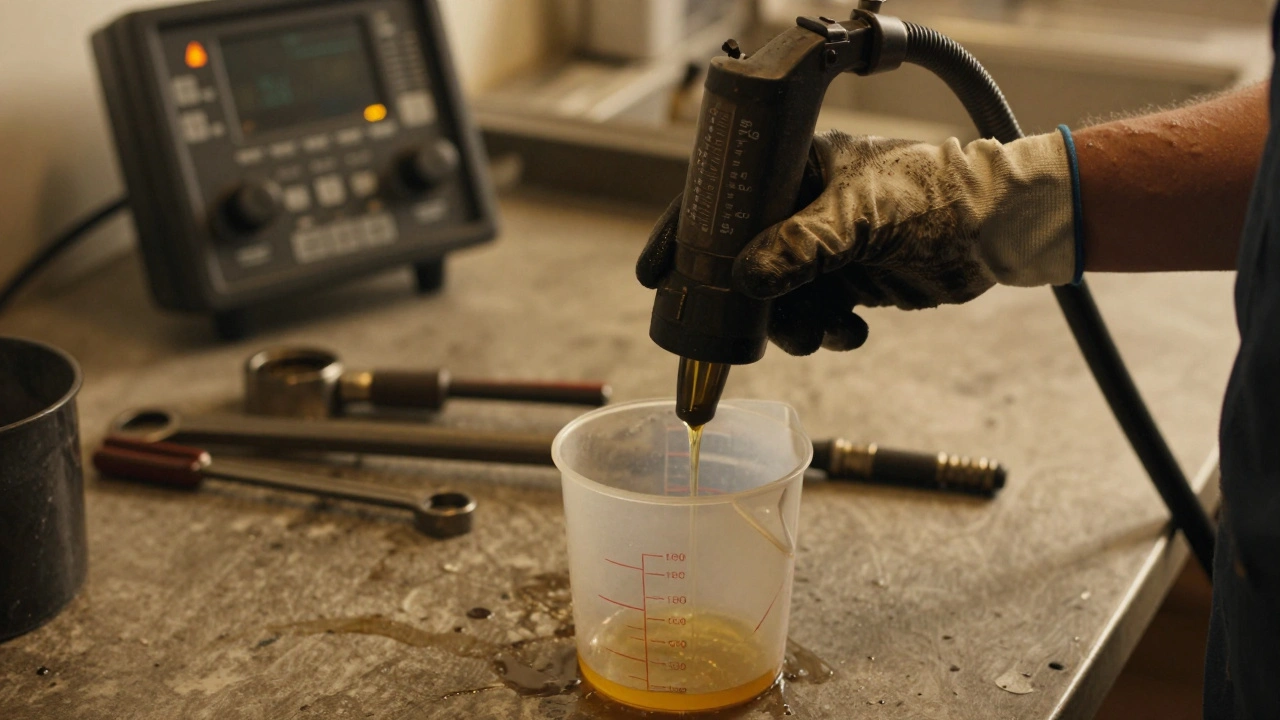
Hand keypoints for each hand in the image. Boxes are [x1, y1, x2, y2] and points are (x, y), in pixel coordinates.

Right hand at [638, 129, 1074, 354]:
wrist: (998, 228)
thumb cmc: (934, 196)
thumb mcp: (861, 216)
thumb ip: (804, 247)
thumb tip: (747, 282)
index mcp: (791, 170)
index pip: (718, 201)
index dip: (680, 238)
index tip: (654, 277)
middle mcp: (798, 209)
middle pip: (739, 264)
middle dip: (746, 305)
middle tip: (749, 332)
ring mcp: (820, 248)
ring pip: (775, 300)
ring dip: (793, 327)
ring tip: (825, 332)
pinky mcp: (845, 282)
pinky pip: (813, 317)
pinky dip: (828, 333)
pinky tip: (854, 331)